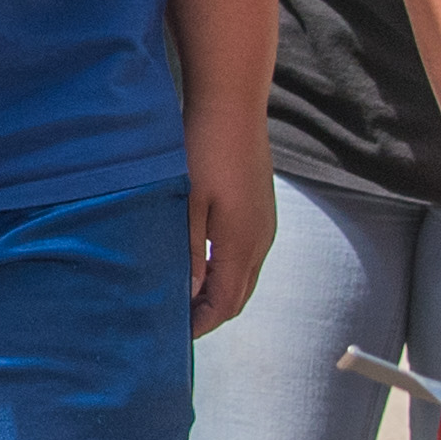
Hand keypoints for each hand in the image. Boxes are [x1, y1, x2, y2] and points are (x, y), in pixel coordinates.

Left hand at [186, 92, 275, 337]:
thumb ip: (187, 252)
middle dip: (210, 313)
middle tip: (176, 322)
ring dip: (219, 291)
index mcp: (242, 244)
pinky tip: (201, 263)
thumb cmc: (203, 149)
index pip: (225, 304)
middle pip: (239, 296)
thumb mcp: (187, 204)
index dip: (201, 324)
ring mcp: (265, 224)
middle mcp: (261, 239)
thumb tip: (188, 293)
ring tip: (184, 296)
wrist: (232, 104)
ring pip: (244, 276)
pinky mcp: (261, 209)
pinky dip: (226, 270)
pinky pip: (247, 255)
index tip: (175, 335)